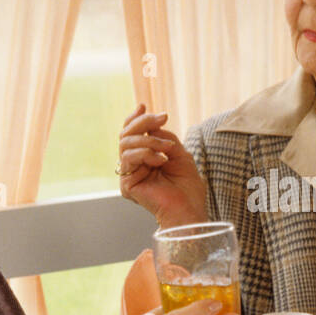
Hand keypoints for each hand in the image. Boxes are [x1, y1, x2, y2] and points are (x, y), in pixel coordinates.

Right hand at [118, 104, 208, 227]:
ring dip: (150, 140)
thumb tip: (152, 123)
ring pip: (125, 144)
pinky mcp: (127, 185)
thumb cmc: (187, 186)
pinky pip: (129, 159)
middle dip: (144, 123)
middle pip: (126, 134)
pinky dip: (146, 154)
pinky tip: (160, 161)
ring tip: (168, 148)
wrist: (190, 208)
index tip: (144, 106)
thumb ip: (163, 136)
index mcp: (143, 158)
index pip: (131, 134)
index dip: (135, 118)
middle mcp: (133, 166)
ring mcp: (129, 175)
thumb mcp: (178, 152)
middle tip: (163, 119)